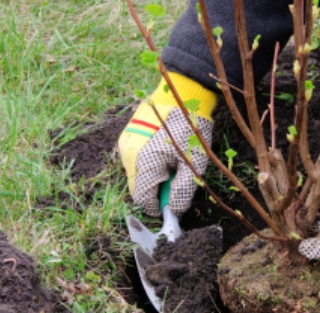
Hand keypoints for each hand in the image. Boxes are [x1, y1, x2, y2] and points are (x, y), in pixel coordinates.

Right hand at [118, 72, 216, 216]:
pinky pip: (135, 158)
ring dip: (152, 175)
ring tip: (172, 161)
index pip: (142, 199)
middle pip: (138, 187)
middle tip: (176, 178)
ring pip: (136, 173)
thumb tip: (174, 211)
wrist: (182, 93)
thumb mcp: (194, 162)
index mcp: (144, 162)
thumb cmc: (190, 128)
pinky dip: (148, 162)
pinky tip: (163, 151)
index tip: (172, 206)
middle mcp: (128, 155)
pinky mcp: (128, 135)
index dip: (158, 207)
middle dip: (156, 190)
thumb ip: (182, 190)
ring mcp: (125, 144)